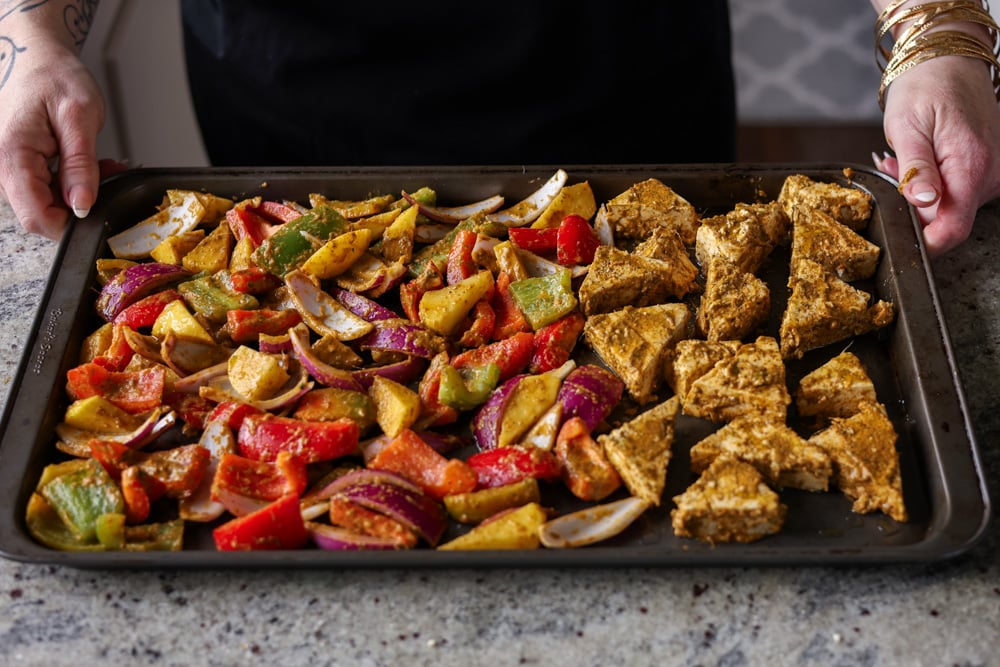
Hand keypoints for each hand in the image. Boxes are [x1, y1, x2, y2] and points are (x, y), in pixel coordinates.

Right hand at [0, 39, 103, 239]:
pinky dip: (72, 183)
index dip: (71, 225)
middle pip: (42, 214)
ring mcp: (10, 169)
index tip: (100, 210)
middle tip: (109, 175)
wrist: (32, 54)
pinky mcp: (19, 167)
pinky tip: (88, 165)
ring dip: (79, 193)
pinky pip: (45, 189)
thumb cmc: (52, 74)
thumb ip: (80, 165)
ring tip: (103, 165)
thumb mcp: (79, 116)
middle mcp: (3, 168)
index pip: (37, 217)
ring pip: (47, 204)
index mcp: (13, 157)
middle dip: (81, 205)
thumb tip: (82, 206)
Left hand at [875, 55, 999, 255]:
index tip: (897, 238)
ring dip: (919, 192)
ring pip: (948, 206)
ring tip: (905, 159)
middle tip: (894, 171)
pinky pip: (956, 191)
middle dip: (912, 207)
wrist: (949, 59)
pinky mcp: (986, 170)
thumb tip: (924, 203)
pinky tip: (920, 159)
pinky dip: (931, 182)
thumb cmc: (925, 87)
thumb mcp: (907, 127)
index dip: (923, 243)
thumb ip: (916, 170)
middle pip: (946, 220)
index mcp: (971, 167)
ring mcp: (991, 173)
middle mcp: (989, 175)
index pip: (951, 229)